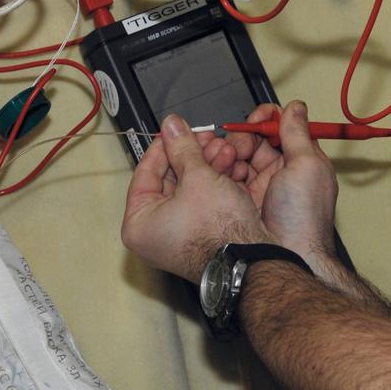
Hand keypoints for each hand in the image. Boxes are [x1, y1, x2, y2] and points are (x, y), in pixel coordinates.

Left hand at [122, 114, 272, 280]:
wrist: (252, 261)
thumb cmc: (219, 235)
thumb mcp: (198, 177)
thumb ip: (182, 147)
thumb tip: (172, 127)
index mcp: (138, 224)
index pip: (144, 172)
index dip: (163, 146)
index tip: (175, 131)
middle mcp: (154, 235)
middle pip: (169, 180)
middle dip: (192, 155)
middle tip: (204, 138)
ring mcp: (177, 238)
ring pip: (189, 189)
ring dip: (207, 166)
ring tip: (223, 151)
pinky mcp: (199, 238)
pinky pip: (201, 203)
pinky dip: (214, 185)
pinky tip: (230, 168)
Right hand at [225, 101, 339, 264]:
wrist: (288, 257)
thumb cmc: (304, 219)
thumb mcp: (306, 166)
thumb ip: (298, 133)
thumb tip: (296, 107)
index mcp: (300, 160)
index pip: (280, 128)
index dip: (265, 120)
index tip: (253, 122)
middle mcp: (280, 172)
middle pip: (254, 141)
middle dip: (242, 138)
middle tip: (237, 147)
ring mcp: (259, 187)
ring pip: (237, 157)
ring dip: (228, 154)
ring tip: (226, 161)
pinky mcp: (241, 201)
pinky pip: (226, 177)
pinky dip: (219, 170)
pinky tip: (217, 172)